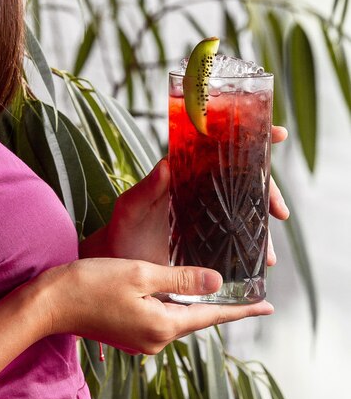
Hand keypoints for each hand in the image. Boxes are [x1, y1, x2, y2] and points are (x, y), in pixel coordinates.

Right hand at [40, 258, 273, 354]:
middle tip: (245, 292)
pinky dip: (174, 303)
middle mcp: (155, 339)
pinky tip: (176, 291)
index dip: (240, 309)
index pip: (211, 316)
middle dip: (219, 304)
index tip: (266, 305)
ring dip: (195, 302)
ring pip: (178, 316)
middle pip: (196, 318)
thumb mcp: (141, 273)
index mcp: (162, 325)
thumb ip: (182, 278)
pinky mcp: (128, 332)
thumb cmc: (93, 283)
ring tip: (214, 288)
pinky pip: (161, 317)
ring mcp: (140, 339)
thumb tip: (218, 281)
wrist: (51, 302)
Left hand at [87, 126, 289, 265]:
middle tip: (279, 212)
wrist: (118, 262)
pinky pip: (236, 240)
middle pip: (242, 182)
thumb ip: (145, 188)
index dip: (250, 141)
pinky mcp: (208, 241)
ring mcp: (206, 216)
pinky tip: (261, 263)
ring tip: (269, 256)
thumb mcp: (130, 208)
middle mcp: (198, 192)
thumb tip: (165, 164)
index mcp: (184, 175)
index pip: (219, 152)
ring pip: (244, 213)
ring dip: (262, 228)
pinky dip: (252, 248)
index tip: (278, 134)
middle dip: (267, 192)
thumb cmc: (121, 230)